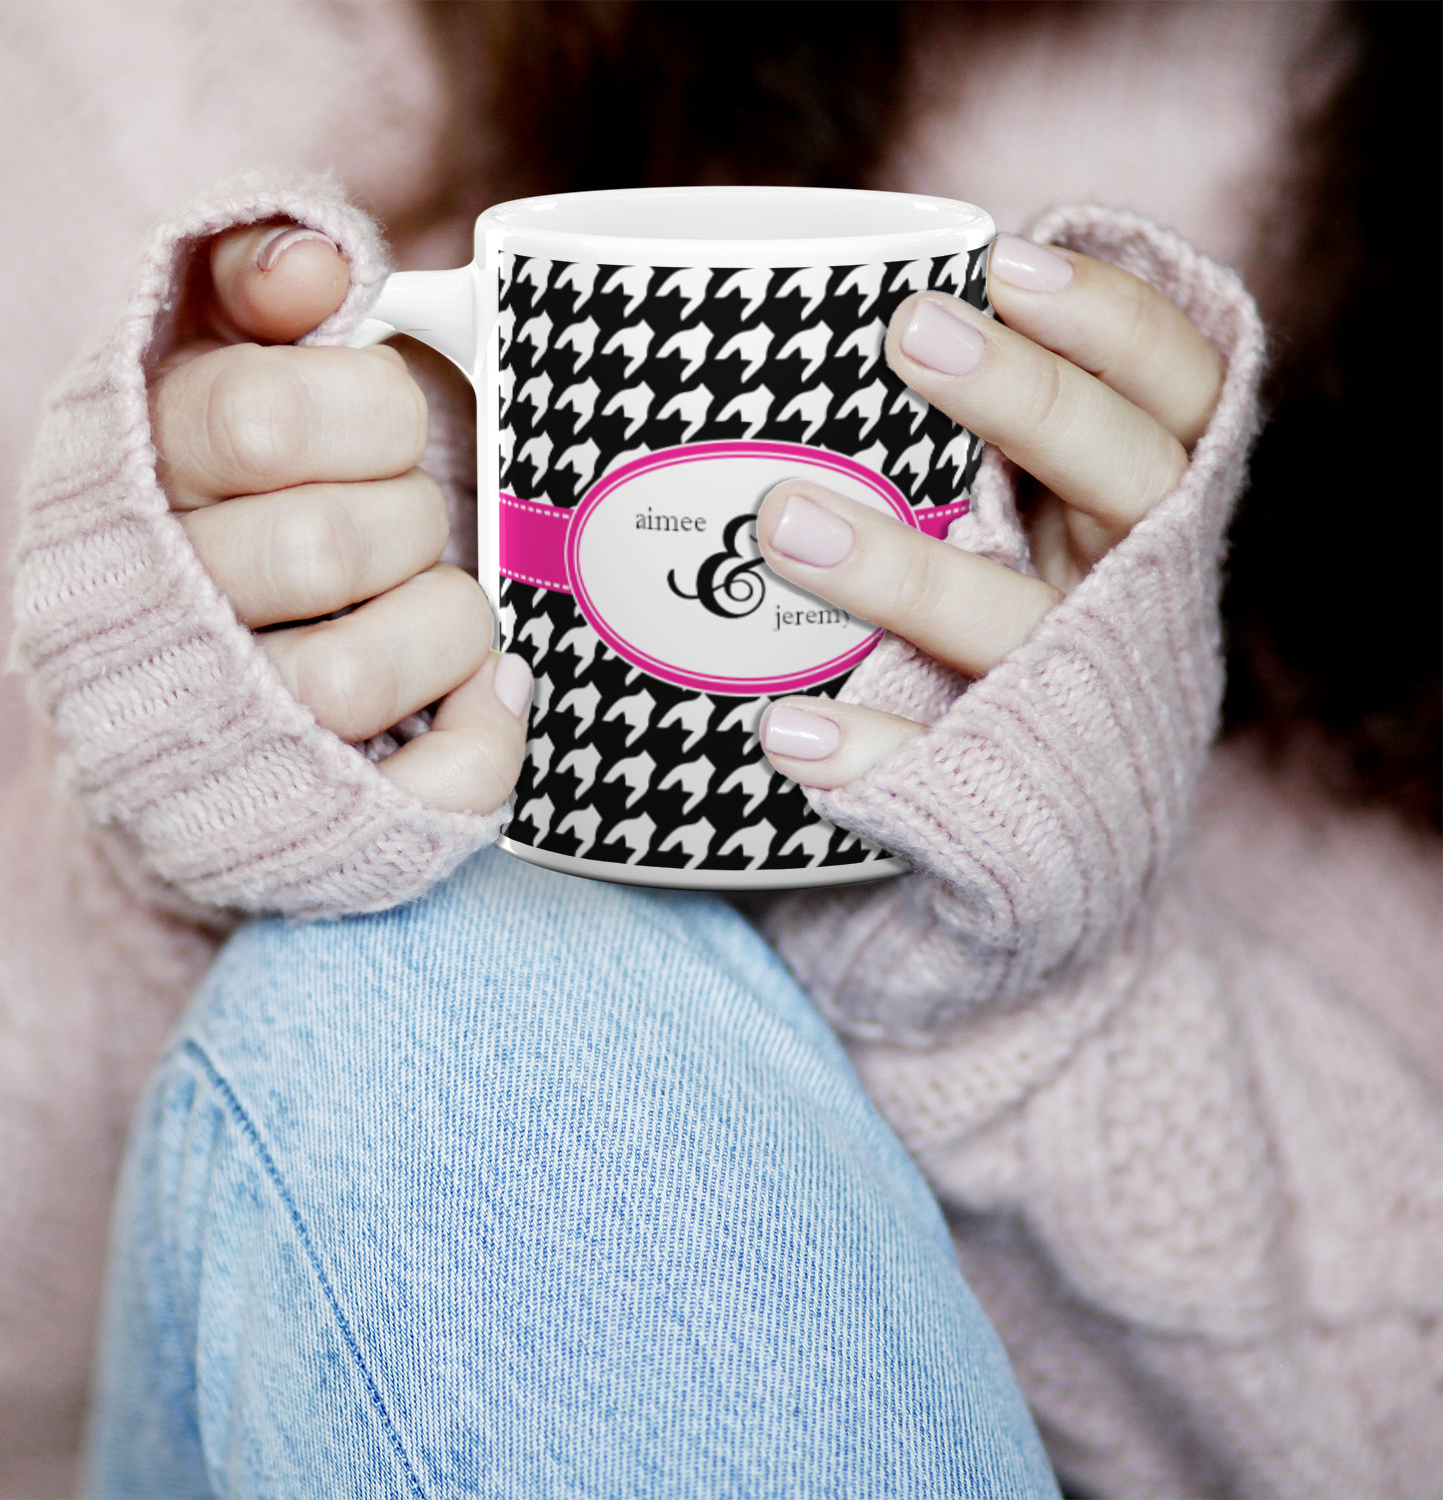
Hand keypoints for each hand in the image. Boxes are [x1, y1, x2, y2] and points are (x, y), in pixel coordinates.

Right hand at [151, 223, 529, 814]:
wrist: (172, 693)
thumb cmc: (230, 506)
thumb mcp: (210, 361)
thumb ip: (250, 280)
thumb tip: (322, 261)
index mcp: (132, 477)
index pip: (263, 415)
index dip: (371, 414)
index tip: (383, 431)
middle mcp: (158, 611)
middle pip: (327, 546)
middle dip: (408, 519)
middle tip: (404, 526)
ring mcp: (229, 732)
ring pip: (363, 673)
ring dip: (443, 624)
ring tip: (428, 606)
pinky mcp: (306, 820)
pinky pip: (430, 791)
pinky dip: (484, 736)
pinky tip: (479, 692)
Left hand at [756, 233, 1224, 789]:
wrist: (1060, 826)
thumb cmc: (1004, 624)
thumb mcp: (1025, 522)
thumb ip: (984, 440)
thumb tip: (857, 308)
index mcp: (1143, 510)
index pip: (1177, 392)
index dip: (1113, 324)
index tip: (1008, 261)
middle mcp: (1133, 590)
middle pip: (1129, 480)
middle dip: (1032, 400)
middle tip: (913, 336)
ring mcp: (1079, 694)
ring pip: (1022, 623)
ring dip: (909, 574)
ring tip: (786, 523)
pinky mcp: (1019, 789)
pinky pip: (951, 771)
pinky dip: (872, 754)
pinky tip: (791, 732)